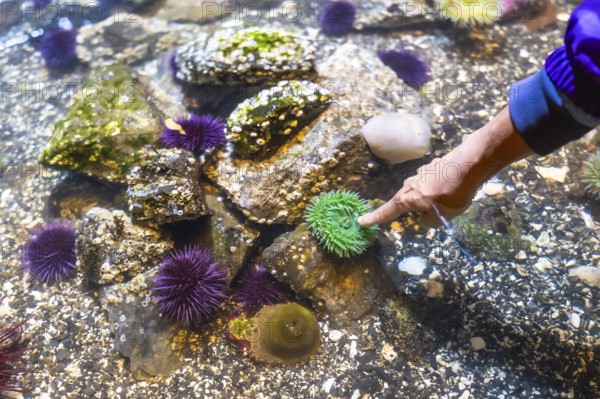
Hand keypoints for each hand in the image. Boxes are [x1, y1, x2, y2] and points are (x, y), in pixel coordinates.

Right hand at [357, 157, 476, 227]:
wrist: (468, 165)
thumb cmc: (452, 194)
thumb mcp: (441, 218)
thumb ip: (429, 222)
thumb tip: (425, 217)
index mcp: (407, 199)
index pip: (387, 212)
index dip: (374, 218)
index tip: (361, 221)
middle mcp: (409, 184)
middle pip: (406, 200)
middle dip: (414, 208)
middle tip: (433, 213)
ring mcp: (421, 172)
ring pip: (420, 189)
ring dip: (429, 196)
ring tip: (449, 199)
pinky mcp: (433, 166)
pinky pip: (432, 180)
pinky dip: (440, 186)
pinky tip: (453, 186)